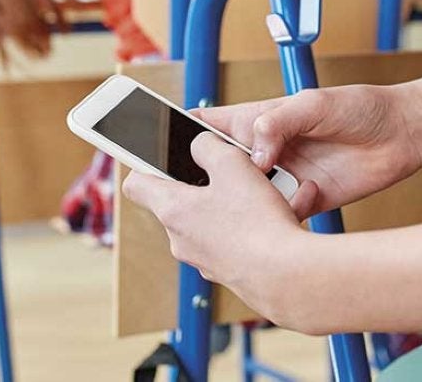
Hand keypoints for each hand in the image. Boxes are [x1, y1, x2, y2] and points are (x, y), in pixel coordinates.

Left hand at [121, 132, 318, 308]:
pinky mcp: (227, 272)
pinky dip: (249, 228)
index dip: (146, 166)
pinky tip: (278, 220)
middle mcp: (180, 239)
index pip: (136, 184)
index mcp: (172, 209)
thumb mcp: (231, 163)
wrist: (285, 275)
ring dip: (233, 205)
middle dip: (205, 184)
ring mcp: (203, 259)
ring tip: (266, 195)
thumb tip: (199, 144)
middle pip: (180, 202)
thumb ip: (207, 146)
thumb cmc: (255, 221)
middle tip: (233, 172)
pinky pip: (233, 242)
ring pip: (212, 221)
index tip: (164, 158)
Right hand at [194, 85, 421, 217]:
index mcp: (255, 121)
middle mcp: (263, 152)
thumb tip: (255, 154)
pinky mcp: (302, 202)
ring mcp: (280, 180)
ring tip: (257, 199)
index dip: (178, 136)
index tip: (158, 150)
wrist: (402, 135)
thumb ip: (278, 123)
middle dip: (206, 184)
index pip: (205, 127)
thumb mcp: (315, 103)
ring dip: (247, 205)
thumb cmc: (360, 108)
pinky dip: (282, 217)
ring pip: (245, 201)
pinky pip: (278, 218)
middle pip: (217, 171)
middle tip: (207, 190)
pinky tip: (304, 198)